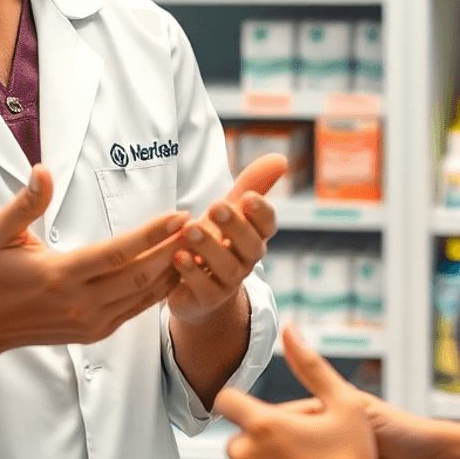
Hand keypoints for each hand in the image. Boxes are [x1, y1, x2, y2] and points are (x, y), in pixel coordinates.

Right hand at [0, 164, 188, 352]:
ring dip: (174, 269)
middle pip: (141, 275)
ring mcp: (91, 322)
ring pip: (145, 295)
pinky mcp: (97, 333)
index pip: (118, 252)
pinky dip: (160, 290)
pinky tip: (177, 269)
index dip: (153, 234)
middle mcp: (80, 303)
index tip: (179, 215)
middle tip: (201, 225)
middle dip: (175, 249)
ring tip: (197, 244)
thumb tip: (42, 171)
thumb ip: (24, 202)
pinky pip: (137, 309)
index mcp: (60, 275)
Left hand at [167, 154, 283, 324]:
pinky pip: (204, 288)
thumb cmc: (218, 241)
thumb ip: (252, 184)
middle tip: (215, 207)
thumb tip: (281, 158)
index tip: (247, 197)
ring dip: (209, 247)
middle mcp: (247, 259)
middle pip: (250, 245)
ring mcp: (229, 282)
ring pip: (227, 267)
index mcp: (255, 235)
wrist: (199, 290)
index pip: (267, 224)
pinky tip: (178, 256)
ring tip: (190, 230)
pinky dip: (192, 273)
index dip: (261, 212)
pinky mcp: (208, 299)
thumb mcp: (231, 210)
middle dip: (235, 226)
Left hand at [216, 324, 378, 458]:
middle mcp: (244, 454)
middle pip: (237, 439)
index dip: (239, 402)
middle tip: (293, 455)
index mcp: (263, 423)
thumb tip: (291, 329)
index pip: (228, 400)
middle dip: (257, 443)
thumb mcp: (345, 404)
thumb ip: (312, 365)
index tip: (250, 411)